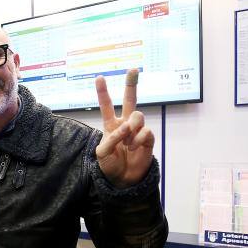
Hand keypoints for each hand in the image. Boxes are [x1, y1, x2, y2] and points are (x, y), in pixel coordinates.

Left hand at [94, 69, 154, 187]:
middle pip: (130, 99)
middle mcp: (125, 123)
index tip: (99, 77)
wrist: (123, 179)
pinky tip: (134, 148)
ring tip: (127, 144)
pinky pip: (145, 131)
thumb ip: (111, 138)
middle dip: (131, 84)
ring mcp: (137, 130)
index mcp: (110, 125)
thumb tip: (127, 126)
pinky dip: (138, 140)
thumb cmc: (110, 164)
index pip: (106, 105)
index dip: (103, 92)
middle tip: (133, 69)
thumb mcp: (102, 153)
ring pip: (138, 115)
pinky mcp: (148, 138)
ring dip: (131, 129)